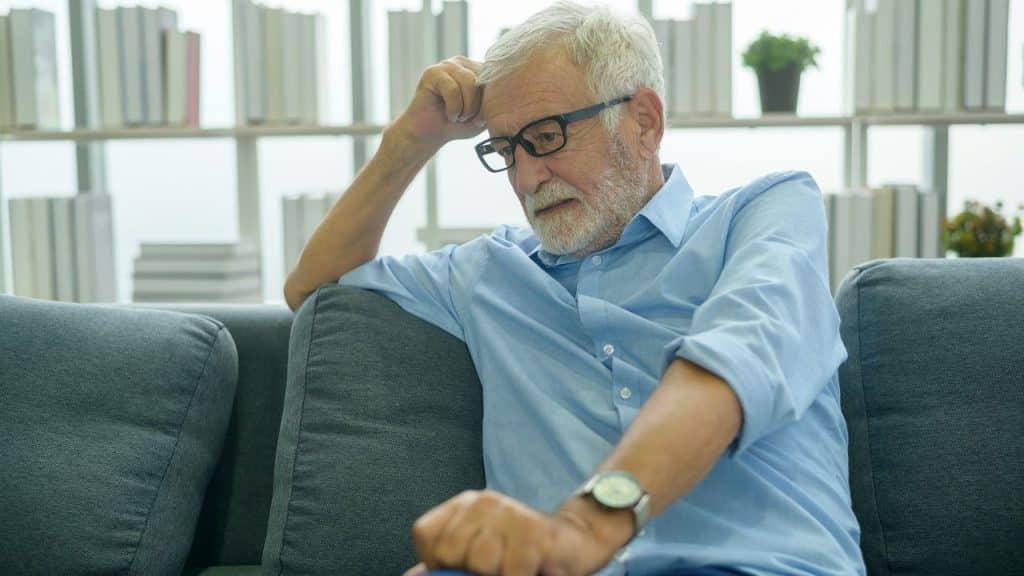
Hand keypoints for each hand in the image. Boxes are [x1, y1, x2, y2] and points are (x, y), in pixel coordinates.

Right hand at [390, 56, 486, 150]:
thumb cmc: (458, 125)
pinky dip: (453, 108)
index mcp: (478, 70)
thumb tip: (502, 89)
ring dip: (466, 108)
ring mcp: (447, 65)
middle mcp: (464, 64)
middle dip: (478, 105)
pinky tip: (448, 115)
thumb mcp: (484, 115)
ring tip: (458, 117)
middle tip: (466, 118)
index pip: (495, 78)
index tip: (479, 117)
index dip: (491, 101)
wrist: (429, 136)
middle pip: (484, 79)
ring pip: (469, 82)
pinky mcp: (432, 72)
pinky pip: (453, 89)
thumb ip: (495, 101)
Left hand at [407, 490, 623, 575]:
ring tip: (515, 568)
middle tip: (498, 568)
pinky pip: (513, 573)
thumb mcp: (478, 553)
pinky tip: (533, 570)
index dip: (439, 561)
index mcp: (464, 505)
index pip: (427, 536)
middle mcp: (484, 501)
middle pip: (453, 553)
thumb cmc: (520, 553)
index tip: (464, 566)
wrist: (575, 542)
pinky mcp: (536, 532)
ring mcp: (511, 513)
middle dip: (473, 572)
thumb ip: (443, 564)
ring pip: (482, 565)